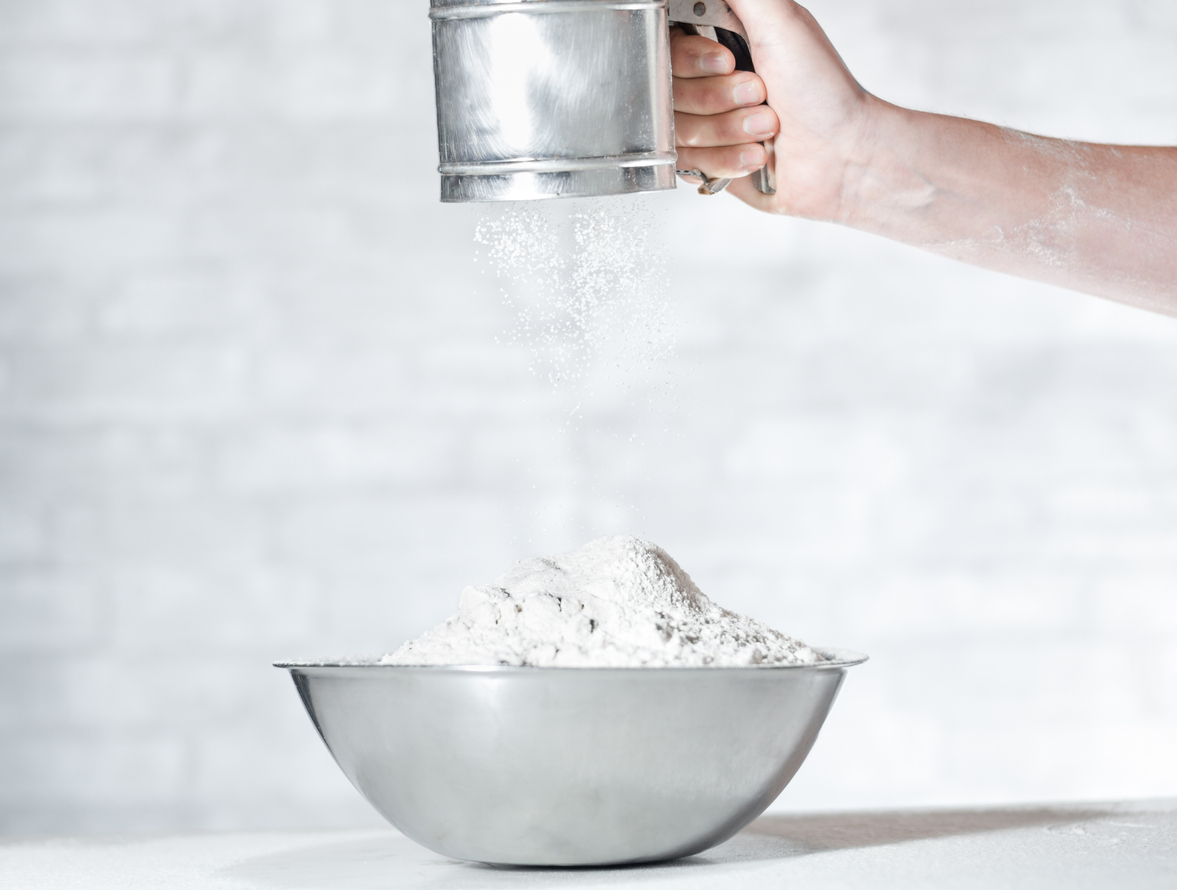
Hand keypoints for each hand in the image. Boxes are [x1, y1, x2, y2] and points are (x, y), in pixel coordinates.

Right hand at [671, 0, 875, 219]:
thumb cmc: (822, 91)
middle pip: (668, 90)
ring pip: (677, 130)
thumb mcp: (780, 20)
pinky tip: (757, 154)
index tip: (726, 62)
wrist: (842, 155)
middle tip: (761, 94)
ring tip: (768, 127)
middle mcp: (708, 82)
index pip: (668, 47)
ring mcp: (705, 124)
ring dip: (728, 130)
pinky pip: (688, 163)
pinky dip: (727, 159)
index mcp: (719, 44)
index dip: (690, 59)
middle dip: (718, 98)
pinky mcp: (707, 162)